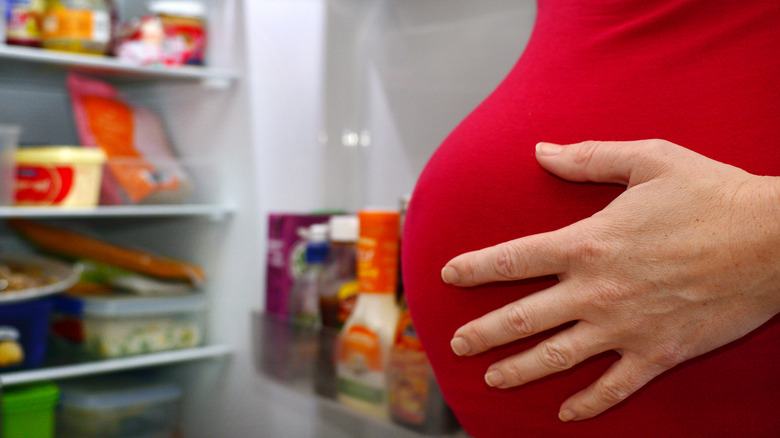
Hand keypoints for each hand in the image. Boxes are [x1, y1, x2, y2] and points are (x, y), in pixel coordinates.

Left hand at [442, 140, 779, 421]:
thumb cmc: (712, 195)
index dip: (474, 268)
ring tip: (491, 379)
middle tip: (455, 346)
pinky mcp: (658, 352)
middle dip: (483, 334)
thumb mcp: (648, 160)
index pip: (512, 259)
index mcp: (588, 243)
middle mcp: (596, 290)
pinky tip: (566, 414)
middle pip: (522, 317)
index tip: (448, 276)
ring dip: (519, 371)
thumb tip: (541, 151)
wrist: (775, 240)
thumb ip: (588, 158)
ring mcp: (625, 326)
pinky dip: (588, 403)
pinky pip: (614, 386)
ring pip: (557, 357)